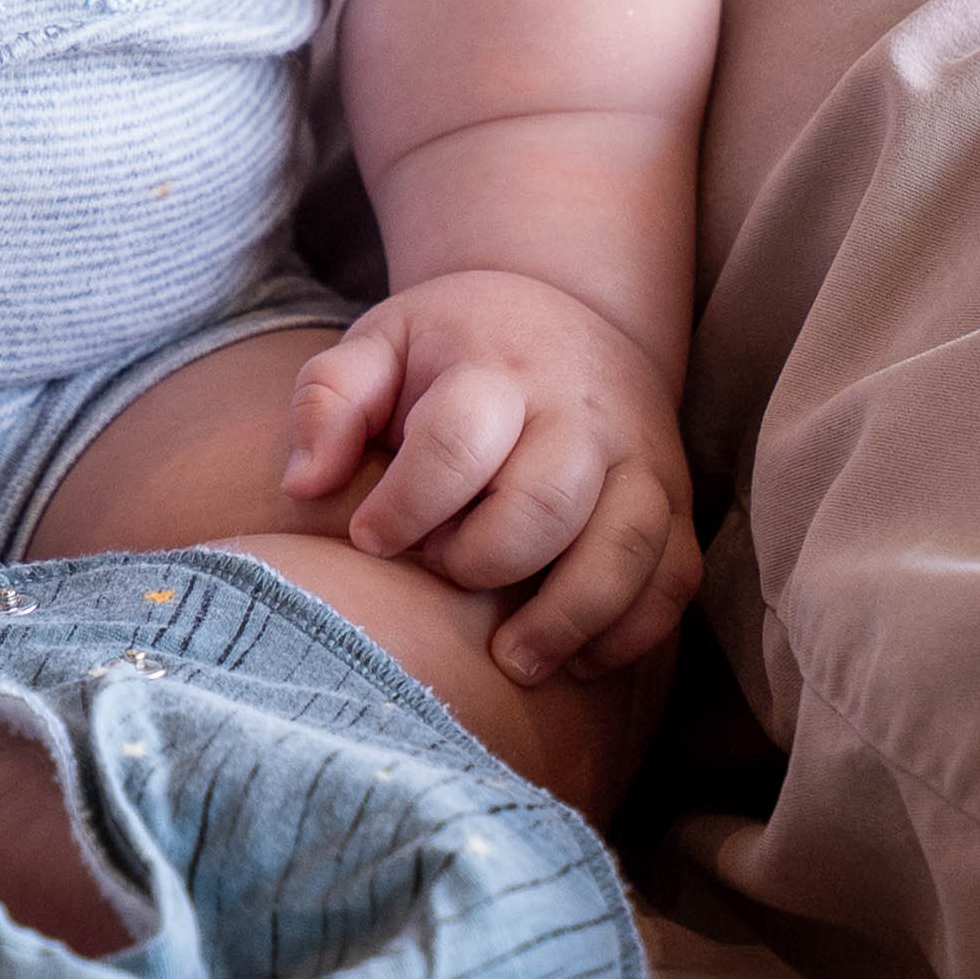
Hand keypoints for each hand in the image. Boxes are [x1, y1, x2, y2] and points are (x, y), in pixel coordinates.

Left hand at [281, 270, 698, 684]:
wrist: (565, 318)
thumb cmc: (453, 350)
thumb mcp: (379, 345)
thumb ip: (329, 402)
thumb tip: (305, 486)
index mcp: (496, 366)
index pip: (458, 442)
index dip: (406, 507)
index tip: (370, 539)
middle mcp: (579, 410)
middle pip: (544, 503)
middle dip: (483, 561)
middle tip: (441, 573)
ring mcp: (639, 456)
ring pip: (625, 547)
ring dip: (568, 616)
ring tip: (512, 659)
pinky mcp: (674, 500)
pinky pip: (673, 578)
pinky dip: (632, 631)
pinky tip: (577, 661)